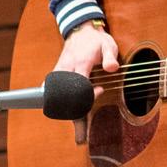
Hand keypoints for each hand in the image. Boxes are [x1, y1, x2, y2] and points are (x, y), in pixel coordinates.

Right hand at [55, 22, 117, 143]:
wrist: (80, 30)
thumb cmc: (96, 40)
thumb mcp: (108, 44)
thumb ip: (111, 57)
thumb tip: (113, 69)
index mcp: (80, 63)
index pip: (79, 84)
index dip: (88, 93)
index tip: (100, 90)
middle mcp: (66, 70)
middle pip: (65, 96)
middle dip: (74, 113)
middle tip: (84, 134)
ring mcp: (59, 73)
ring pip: (57, 98)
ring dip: (67, 114)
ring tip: (79, 136)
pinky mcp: (56, 76)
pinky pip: (54, 94)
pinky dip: (60, 107)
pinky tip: (69, 119)